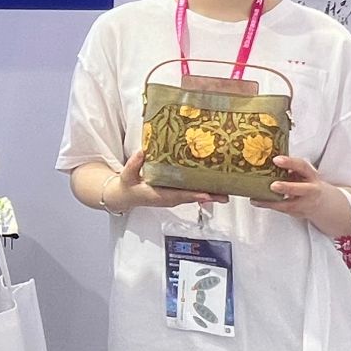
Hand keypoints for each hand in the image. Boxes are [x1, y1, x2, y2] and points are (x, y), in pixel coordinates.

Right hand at [98, 149, 215, 214]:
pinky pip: (190, 192)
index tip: (207, 195)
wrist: (124, 196)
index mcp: (159, 196)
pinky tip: (212, 184)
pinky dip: (202, 189)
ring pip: (194, 195)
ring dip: (209, 194)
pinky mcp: (175, 193)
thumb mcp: (127, 176)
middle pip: (192, 197)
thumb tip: (142, 152)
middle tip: (226, 195)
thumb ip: (134, 164)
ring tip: (225, 190)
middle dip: (209, 196)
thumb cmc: (127, 187)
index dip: (194, 195)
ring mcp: (173, 196)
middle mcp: (170, 198)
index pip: (179, 196)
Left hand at [251, 154, 343, 224]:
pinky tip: (257, 201)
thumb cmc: (306, 183)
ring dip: (272, 202)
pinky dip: (268, 205)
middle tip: (273, 186)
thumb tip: (267, 158)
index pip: (302, 167)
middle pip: (301, 189)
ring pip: (290, 204)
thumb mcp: (303, 173)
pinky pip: (282, 210)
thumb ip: (290, 167)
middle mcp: (310, 190)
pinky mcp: (297, 212)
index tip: (276, 160)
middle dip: (287, 187)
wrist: (321, 202)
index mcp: (311, 175)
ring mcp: (304, 203)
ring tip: (257, 198)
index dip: (290, 163)